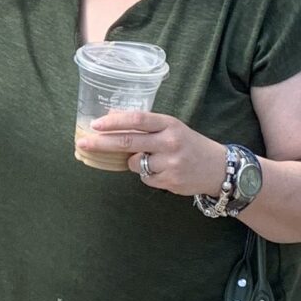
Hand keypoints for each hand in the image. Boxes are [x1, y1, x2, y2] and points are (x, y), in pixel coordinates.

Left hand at [80, 109, 228, 199]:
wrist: (218, 168)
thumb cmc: (188, 144)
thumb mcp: (171, 128)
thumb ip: (145, 125)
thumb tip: (111, 118)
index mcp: (169, 124)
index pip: (137, 120)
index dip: (114, 122)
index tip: (95, 124)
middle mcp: (170, 142)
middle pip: (128, 142)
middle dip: (101, 143)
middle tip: (82, 144)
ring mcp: (170, 163)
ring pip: (134, 163)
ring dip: (134, 162)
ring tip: (154, 159)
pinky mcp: (170, 181)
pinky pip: (145, 178)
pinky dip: (147, 175)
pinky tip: (163, 171)